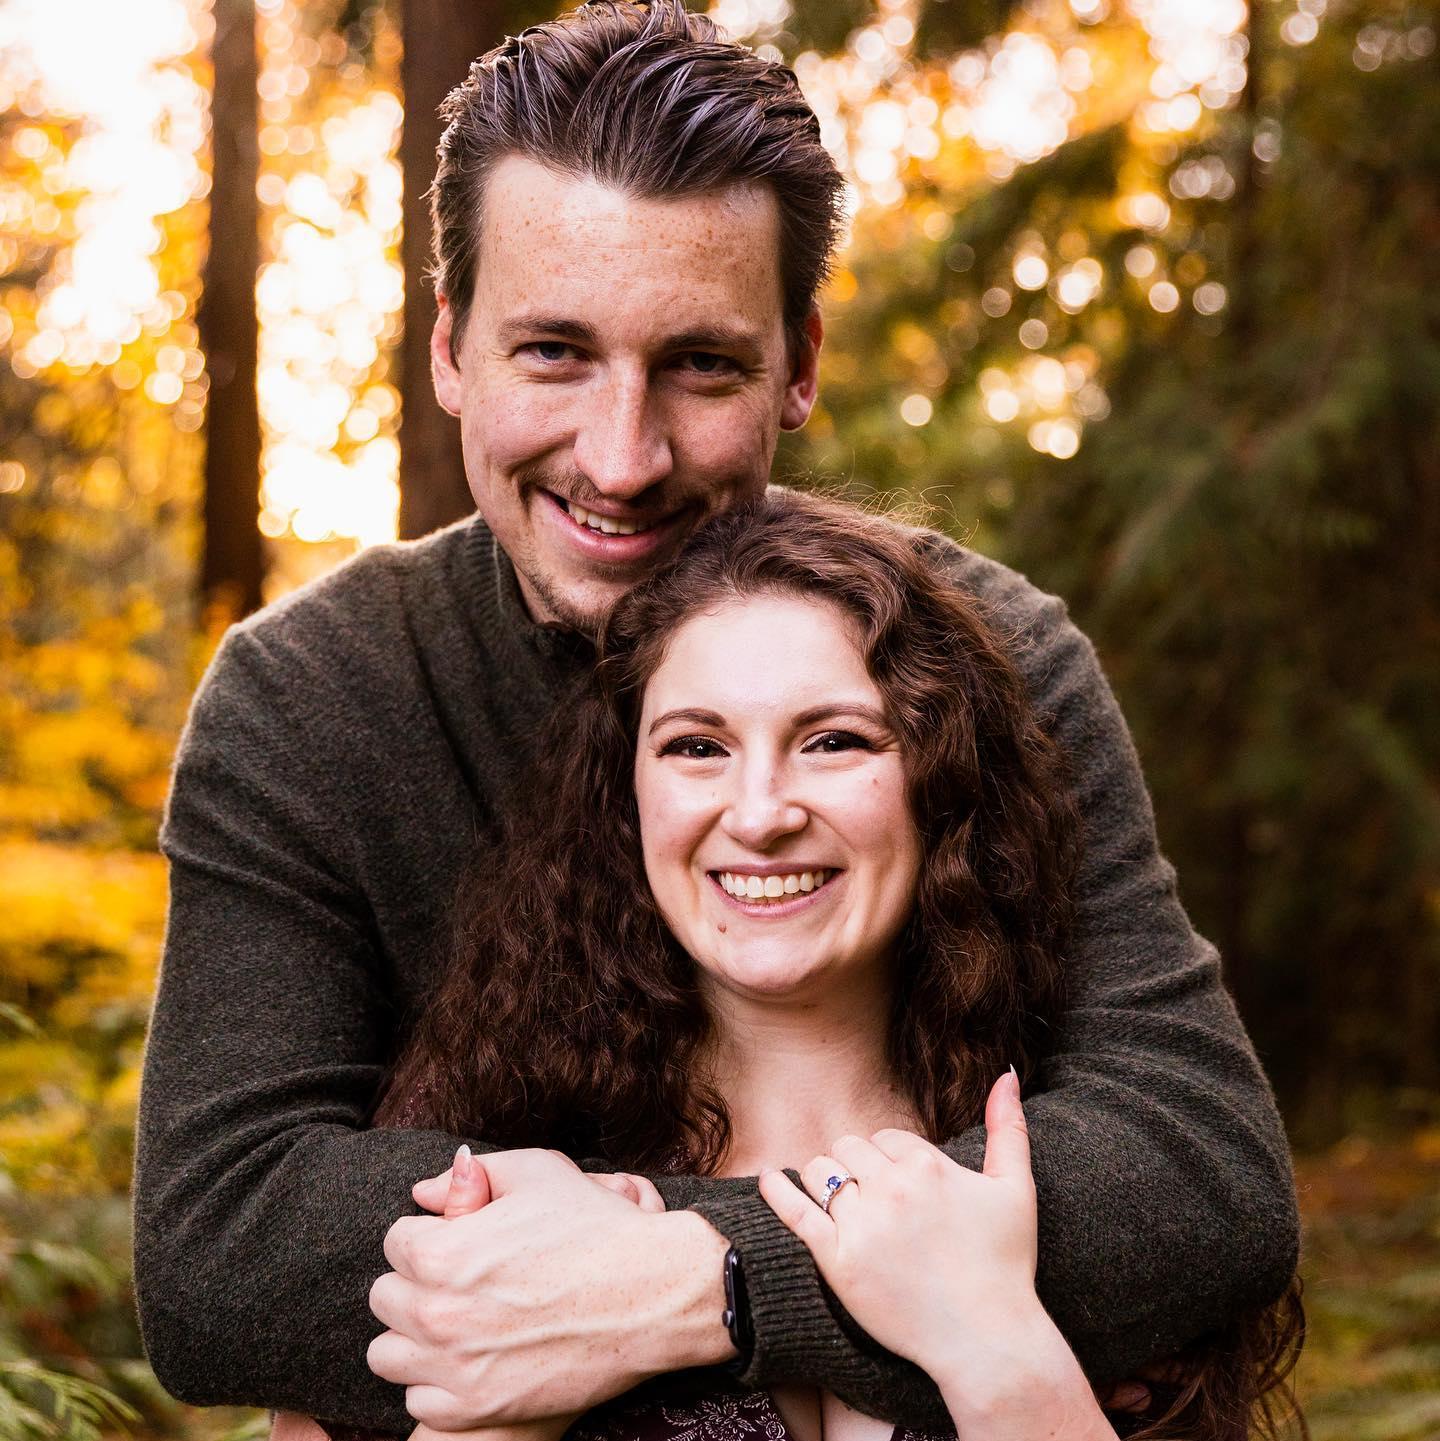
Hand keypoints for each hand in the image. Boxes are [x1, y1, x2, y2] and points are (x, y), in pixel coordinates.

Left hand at [369, 1147, 728, 1428]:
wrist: (653, 1293)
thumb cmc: (596, 1225)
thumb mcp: (537, 1172)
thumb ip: (471, 1175)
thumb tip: (423, 1192)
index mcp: (443, 1252)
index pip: (396, 1241)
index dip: (432, 1234)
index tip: (464, 1239)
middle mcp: (438, 1312)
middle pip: (385, 1297)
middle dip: (417, 1282)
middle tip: (463, 1278)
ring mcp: (456, 1367)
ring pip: (390, 1353)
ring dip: (416, 1335)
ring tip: (459, 1320)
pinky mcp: (476, 1407)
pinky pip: (418, 1399)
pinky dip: (438, 1382)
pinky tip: (474, 1358)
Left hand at [759, 1070, 1114, 1440]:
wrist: (988, 1342)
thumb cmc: (1005, 1265)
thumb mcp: (1016, 1189)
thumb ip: (1009, 1127)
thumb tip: (1006, 1074)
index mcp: (927, 1166)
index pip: (886, 1138)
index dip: (891, 1158)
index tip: (901, 1183)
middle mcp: (891, 1189)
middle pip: (850, 1148)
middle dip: (856, 1164)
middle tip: (869, 1193)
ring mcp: (862, 1226)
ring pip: (821, 1172)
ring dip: (825, 1177)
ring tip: (835, 1195)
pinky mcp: (838, 1262)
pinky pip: (796, 1213)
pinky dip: (777, 1192)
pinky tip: (768, 1180)